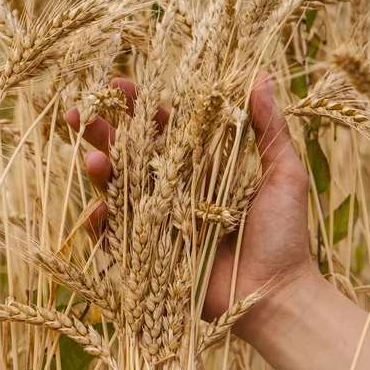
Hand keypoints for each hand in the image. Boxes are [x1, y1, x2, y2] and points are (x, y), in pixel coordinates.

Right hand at [65, 73, 315, 340]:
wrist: (277, 294)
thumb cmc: (285, 236)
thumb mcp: (284, 177)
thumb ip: (270, 130)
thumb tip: (260, 75)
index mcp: (205, 169)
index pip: (166, 130)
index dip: (142, 107)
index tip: (120, 86)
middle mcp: (179, 193)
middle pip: (134, 156)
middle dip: (106, 132)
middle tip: (84, 113)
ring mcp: (163, 225)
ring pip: (121, 192)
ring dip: (100, 173)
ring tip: (94, 158)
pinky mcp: (154, 258)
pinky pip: (118, 239)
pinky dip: (103, 226)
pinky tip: (98, 211)